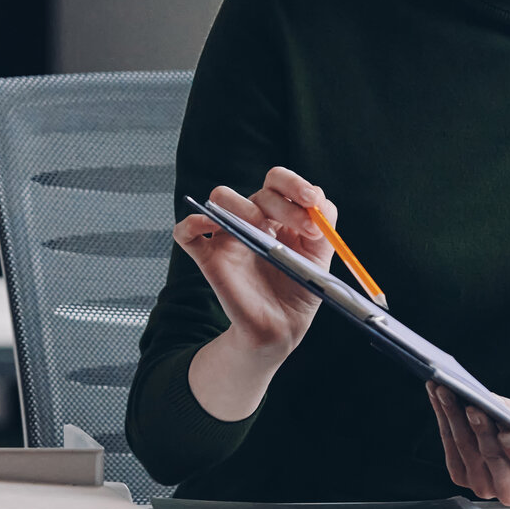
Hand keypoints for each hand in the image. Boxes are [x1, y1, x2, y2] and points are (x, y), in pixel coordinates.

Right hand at [174, 166, 336, 359]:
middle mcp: (253, 219)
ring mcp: (230, 236)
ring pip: (220, 198)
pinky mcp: (210, 258)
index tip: (311, 201)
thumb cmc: (300, 289)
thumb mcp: (321, 254)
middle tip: (305, 230)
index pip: (279, 181)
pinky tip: (211, 228)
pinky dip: (192, 224)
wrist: (281, 327)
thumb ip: (323, 222)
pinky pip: (186, 232)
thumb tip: (316, 198)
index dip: (294, 184)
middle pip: (259, 191)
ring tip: (262, 230)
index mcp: (280, 214)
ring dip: (243, 206)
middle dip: (285, 205)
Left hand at [427, 383, 509, 505]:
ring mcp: (482, 485)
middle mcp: (507, 489)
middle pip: (490, 455)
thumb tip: (495, 402)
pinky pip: (449, 443)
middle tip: (470, 405)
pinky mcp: (460, 476)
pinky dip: (443, 417)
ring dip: (452, 416)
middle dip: (479, 427)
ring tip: (445, 391)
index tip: (506, 433)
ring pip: (465, 447)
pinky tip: (438, 396)